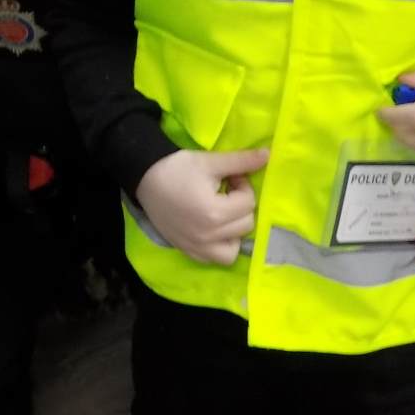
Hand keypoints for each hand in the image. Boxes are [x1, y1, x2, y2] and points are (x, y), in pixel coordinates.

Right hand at [134, 148, 267, 265]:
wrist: (145, 179)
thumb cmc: (177, 169)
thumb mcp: (209, 162)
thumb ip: (241, 161)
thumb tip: (268, 155)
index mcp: (214, 213)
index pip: (248, 202)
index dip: (242, 185)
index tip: (229, 177)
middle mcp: (208, 236)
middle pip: (246, 224)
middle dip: (240, 205)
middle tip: (225, 191)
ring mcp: (198, 247)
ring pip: (235, 247)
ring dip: (235, 229)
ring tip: (222, 213)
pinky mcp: (189, 251)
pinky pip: (217, 259)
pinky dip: (221, 246)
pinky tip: (214, 230)